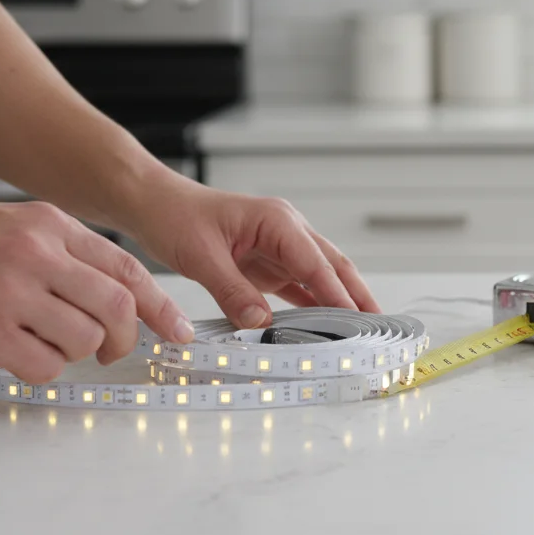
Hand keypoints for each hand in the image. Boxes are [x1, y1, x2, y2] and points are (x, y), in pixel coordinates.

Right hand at [0, 197, 193, 383]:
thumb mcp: (11, 225)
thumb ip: (62, 253)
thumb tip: (110, 295)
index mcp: (49, 224)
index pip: (128, 269)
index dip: (161, 306)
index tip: (178, 331)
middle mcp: (37, 255)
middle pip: (118, 308)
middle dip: (125, 339)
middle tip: (110, 350)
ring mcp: (12, 294)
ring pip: (86, 341)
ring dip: (75, 353)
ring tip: (41, 341)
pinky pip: (44, 367)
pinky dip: (40, 368)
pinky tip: (15, 352)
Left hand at [125, 180, 379, 328]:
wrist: (154, 205)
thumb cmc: (176, 217)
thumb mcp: (201, 256)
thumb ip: (233, 291)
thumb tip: (259, 323)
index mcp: (276, 220)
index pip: (316, 262)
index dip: (337, 292)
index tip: (357, 317)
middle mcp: (285, 231)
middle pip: (332, 265)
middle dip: (357, 294)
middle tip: (379, 324)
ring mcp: (279, 247)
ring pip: (320, 276)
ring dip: (340, 301)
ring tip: (361, 330)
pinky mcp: (267, 262)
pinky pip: (298, 285)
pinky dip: (313, 304)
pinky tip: (325, 325)